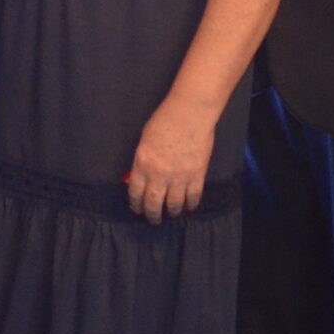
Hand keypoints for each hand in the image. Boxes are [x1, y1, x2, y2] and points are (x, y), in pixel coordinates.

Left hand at [126, 100, 216, 224]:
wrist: (190, 113)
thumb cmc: (164, 120)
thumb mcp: (145, 141)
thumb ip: (143, 161)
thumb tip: (141, 177)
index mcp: (143, 164)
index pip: (136, 192)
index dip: (136, 205)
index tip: (137, 211)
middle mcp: (159, 174)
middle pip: (153, 203)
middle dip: (152, 215)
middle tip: (153, 220)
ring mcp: (179, 176)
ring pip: (173, 204)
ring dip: (171, 212)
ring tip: (171, 215)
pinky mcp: (197, 175)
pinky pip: (193, 197)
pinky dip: (190, 205)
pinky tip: (188, 208)